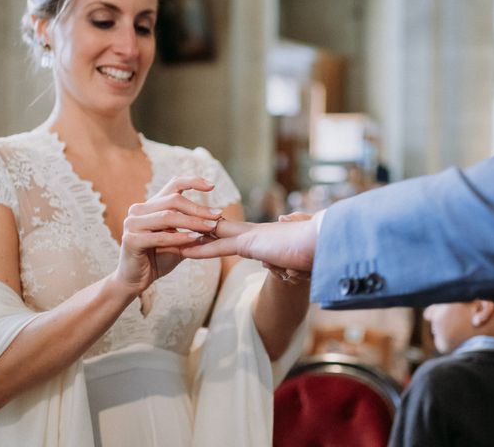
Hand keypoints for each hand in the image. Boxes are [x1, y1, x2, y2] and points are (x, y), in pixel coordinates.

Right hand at [114, 176, 221, 302]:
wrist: (135, 281)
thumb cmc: (158, 258)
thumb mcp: (179, 241)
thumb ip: (193, 229)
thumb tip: (218, 219)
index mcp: (150, 206)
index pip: (172, 185)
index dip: (192, 181)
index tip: (212, 186)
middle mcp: (138, 210)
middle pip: (173, 201)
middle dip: (198, 209)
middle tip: (217, 216)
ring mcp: (132, 223)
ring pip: (167, 217)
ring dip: (192, 222)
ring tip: (210, 228)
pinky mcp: (130, 240)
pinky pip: (160, 236)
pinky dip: (178, 238)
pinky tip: (194, 239)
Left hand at [181, 211, 319, 271]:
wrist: (327, 242)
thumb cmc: (317, 251)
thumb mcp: (299, 259)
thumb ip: (287, 262)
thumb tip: (282, 266)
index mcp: (262, 236)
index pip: (229, 234)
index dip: (209, 233)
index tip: (191, 232)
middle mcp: (253, 233)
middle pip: (215, 230)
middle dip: (192, 230)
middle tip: (170, 227)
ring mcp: (252, 236)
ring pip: (212, 234)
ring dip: (190, 237)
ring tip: (166, 237)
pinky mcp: (252, 243)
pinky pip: (220, 246)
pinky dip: (200, 249)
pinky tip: (183, 251)